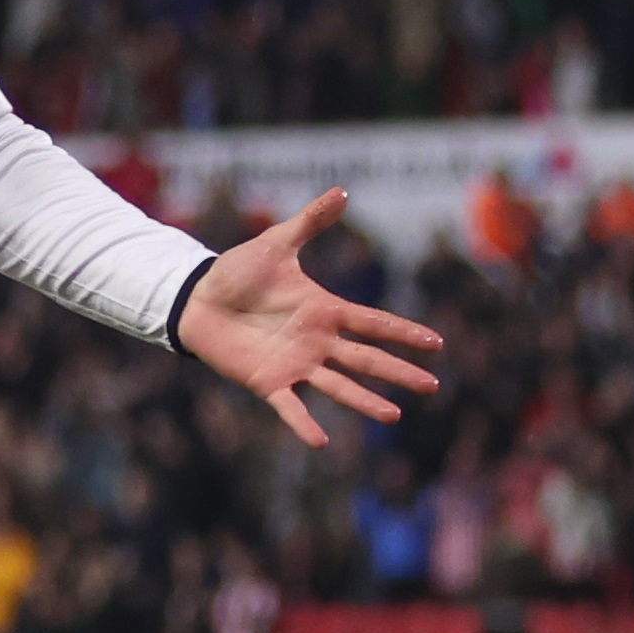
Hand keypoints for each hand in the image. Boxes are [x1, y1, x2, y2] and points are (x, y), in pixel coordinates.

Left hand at [175, 189, 444, 445]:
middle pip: (366, 359)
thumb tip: (343, 190)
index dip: (404, 333)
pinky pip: (290, 407)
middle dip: (398, 372)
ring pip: (338, 386)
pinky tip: (323, 442)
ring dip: (365, 402)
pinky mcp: (268, 382)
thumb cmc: (237, 272)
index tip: (436, 344)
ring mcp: (295, 364)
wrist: (197, 297)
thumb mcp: (277, 243)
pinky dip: (304, 424)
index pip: (374, 323)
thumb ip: (311, 221)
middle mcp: (317, 341)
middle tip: (431, 386)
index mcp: (324, 310)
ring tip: (393, 416)